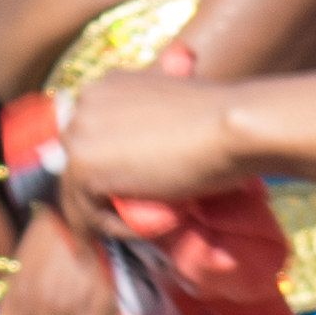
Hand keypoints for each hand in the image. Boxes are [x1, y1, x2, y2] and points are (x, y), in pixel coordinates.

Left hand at [55, 61, 255, 210]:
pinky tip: (150, 228)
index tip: (131, 188)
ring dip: (111, 214)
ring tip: (149, 225)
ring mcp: (79, 135)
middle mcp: (85, 104)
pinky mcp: (84, 169)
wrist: (236, 125)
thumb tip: (154, 147)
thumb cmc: (225, 117)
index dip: (112, 167)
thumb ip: (155, 120)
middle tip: (133, 215)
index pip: (93, 137)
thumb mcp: (179, 106)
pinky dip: (116, 228)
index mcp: (106, 85)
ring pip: (80, 192)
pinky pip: (88, 214)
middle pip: (80, 163)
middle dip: (105, 191)